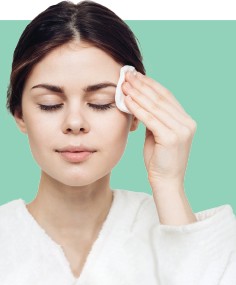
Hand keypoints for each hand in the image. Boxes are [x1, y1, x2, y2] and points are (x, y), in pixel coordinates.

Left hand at [122, 71, 196, 192]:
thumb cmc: (159, 160)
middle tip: (127, 75)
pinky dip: (137, 108)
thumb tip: (141, 103)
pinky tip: (126, 100)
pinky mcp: (172, 138)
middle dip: (142, 85)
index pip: (166, 96)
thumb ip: (154, 119)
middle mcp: (187, 122)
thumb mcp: (158, 135)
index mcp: (185, 120)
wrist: (166, 181)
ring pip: (155, 106)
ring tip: (124, 85)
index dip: (150, 84)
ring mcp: (181, 130)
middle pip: (160, 98)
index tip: (136, 76)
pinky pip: (150, 119)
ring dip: (137, 94)